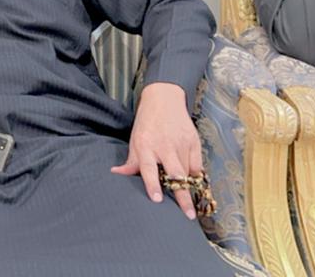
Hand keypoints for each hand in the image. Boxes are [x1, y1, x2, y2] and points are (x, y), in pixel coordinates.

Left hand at [112, 82, 202, 218]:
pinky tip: (194, 185)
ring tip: (191, 206)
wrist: (164, 99)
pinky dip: (196, 176)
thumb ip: (130, 162)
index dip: (153, 185)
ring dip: (189, 189)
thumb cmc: (146, 123)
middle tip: (187, 214)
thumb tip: (116, 175)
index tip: (157, 200)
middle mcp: (165, 146)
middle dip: (182, 195)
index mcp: (146, 146)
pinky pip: (198, 166)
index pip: (149, 169)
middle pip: (175, 174)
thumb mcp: (135, 141)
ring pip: (188, 172)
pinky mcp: (194, 141)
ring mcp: (181, 143)